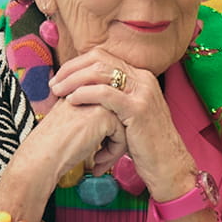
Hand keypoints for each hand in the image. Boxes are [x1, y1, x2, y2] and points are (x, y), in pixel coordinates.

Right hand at [0, 100, 125, 221]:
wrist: (42, 154)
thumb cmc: (49, 145)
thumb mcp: (66, 120)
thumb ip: (84, 115)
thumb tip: (105, 126)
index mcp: (77, 90)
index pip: (104, 108)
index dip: (103, 131)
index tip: (96, 151)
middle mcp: (88, 91)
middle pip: (116, 114)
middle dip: (112, 139)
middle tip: (101, 158)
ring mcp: (98, 101)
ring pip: (122, 124)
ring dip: (115, 147)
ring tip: (100, 161)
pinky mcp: (105, 115)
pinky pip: (122, 134)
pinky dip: (114, 152)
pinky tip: (98, 161)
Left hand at [48, 48, 196, 201]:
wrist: (168, 165)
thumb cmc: (143, 143)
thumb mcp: (127, 113)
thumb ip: (111, 97)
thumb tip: (81, 88)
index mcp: (139, 76)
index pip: (102, 57)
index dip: (77, 64)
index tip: (59, 77)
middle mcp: (142, 78)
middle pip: (98, 59)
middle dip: (71, 69)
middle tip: (54, 84)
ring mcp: (142, 91)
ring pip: (99, 72)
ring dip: (73, 80)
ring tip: (58, 91)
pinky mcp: (138, 108)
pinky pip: (105, 93)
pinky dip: (84, 93)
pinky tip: (72, 100)